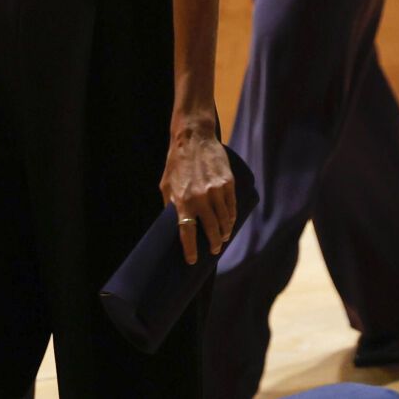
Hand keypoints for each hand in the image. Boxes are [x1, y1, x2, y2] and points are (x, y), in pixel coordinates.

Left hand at [160, 118, 235, 265]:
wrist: (193, 137)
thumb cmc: (176, 162)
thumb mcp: (166, 185)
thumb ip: (170, 205)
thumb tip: (173, 225)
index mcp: (183, 201)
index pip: (188, 233)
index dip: (191, 250)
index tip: (193, 261)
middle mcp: (201, 198)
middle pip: (211, 230)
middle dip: (214, 244)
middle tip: (214, 250)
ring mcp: (217, 190)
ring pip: (225, 220)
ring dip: (225, 233)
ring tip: (223, 238)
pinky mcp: (228, 182)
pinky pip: (232, 206)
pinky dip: (232, 218)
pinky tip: (230, 222)